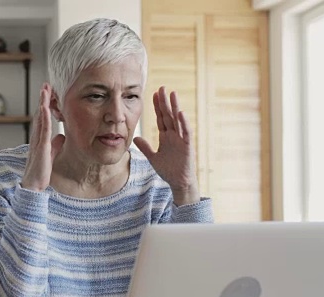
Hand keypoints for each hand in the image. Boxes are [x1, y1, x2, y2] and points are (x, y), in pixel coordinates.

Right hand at [21, 83, 65, 191]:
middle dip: (43, 99)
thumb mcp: (51, 154)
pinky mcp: (41, 146)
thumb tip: (62, 136)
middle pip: (40, 114)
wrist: (34, 185)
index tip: (49, 93)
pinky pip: (43, 129)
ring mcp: (38, 141)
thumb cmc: (41, 171)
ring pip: (40, 118)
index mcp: (40, 138)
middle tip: (46, 85)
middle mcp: (37, 137)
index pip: (43, 118)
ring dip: (42, 103)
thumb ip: (56, 145)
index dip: (45, 105)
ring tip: (45, 90)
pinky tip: (44, 107)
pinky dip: (43, 117)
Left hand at [133, 86, 199, 204]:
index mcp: (166, 136)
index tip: (153, 94)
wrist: (178, 182)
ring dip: (175, 107)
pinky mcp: (187, 145)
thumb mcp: (152, 157)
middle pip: (168, 115)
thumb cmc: (168, 170)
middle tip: (161, 87)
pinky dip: (183, 122)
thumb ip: (145, 147)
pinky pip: (185, 132)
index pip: (160, 118)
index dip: (157, 107)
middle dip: (164, 102)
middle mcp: (174, 135)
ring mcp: (181, 139)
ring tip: (172, 93)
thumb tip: (135, 138)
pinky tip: (180, 112)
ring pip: (177, 120)